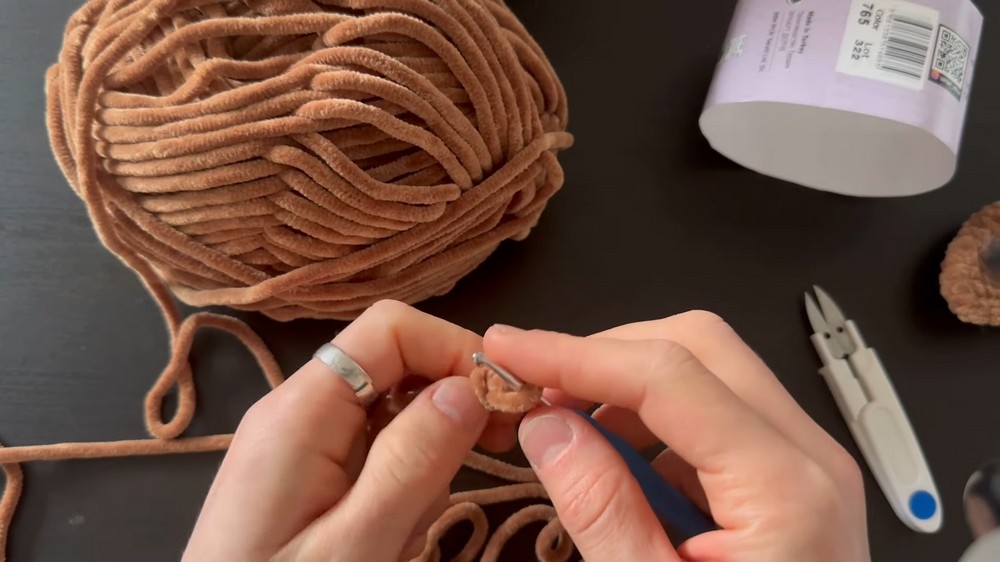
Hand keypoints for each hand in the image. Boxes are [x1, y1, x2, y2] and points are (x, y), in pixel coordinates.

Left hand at [182, 301, 514, 561]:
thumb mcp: (358, 543)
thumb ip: (416, 460)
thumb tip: (470, 385)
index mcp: (300, 411)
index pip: (389, 328)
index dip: (454, 348)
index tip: (502, 402)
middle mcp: (294, 411)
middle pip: (393, 365)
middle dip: (444, 409)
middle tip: (488, 457)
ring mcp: (295, 443)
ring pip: (389, 413)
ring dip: (422, 460)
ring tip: (407, 530)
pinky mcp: (300, 475)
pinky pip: (368, 452)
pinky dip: (398, 483)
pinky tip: (390, 534)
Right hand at [483, 311, 870, 561]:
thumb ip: (602, 510)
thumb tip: (548, 426)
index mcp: (784, 490)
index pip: (667, 376)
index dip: (575, 353)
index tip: (509, 349)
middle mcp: (808, 457)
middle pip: (699, 346)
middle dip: (605, 354)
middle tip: (536, 389)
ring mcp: (806, 464)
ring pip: (709, 370)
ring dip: (626, 384)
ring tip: (566, 429)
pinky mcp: (790, 479)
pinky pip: (716, 414)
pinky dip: (652, 420)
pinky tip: (614, 461)